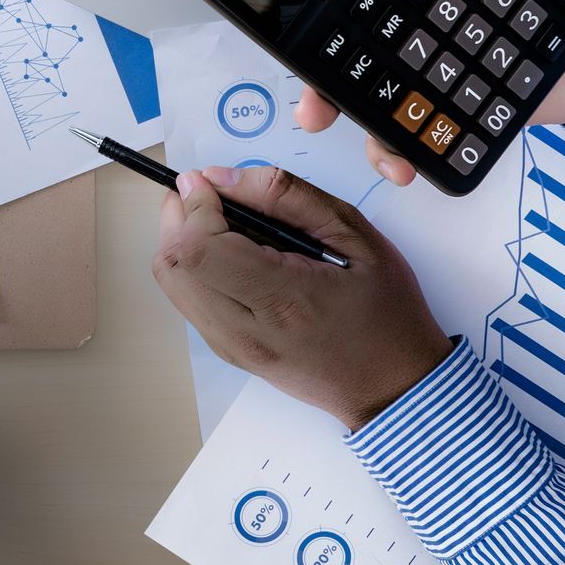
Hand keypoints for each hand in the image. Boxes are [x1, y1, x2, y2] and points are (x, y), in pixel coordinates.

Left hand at [153, 166, 452, 429]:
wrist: (393, 387)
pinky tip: (229, 253)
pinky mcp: (229, 353)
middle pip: (172, 265)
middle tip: (209, 196)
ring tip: (221, 221)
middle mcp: (245, 330)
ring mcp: (232, 347)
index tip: (209, 183)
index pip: (199, 249)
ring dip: (181, 241)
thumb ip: (287, 197)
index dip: (193, 206)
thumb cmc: (386, 312)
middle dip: (179, 217)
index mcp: (282, 299)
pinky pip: (188, 301)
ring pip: (172, 283)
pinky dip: (192, 267)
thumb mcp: (355, 235)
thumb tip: (222, 178)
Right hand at [298, 0, 564, 184]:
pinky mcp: (458, 102)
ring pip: (371, 84)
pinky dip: (400, 148)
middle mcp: (429, 6)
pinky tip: (401, 162)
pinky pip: (417, 127)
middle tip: (309, 91)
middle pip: (353, 30)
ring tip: (336, 126)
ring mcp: (439, 58)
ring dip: (344, 110)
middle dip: (317, 64)